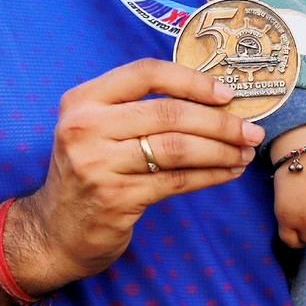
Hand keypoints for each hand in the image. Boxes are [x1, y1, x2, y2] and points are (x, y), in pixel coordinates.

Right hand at [18, 60, 263, 291]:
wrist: (54, 230)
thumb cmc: (88, 172)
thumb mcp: (96, 130)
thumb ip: (136, 109)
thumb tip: (210, 98)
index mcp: (83, 100)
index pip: (145, 74)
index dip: (191, 80)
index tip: (226, 93)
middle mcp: (86, 128)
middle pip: (169, 113)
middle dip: (219, 121)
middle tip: (251, 129)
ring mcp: (100, 164)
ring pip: (178, 148)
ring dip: (221, 149)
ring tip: (246, 151)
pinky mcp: (117, 198)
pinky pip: (177, 180)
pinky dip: (210, 175)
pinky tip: (228, 172)